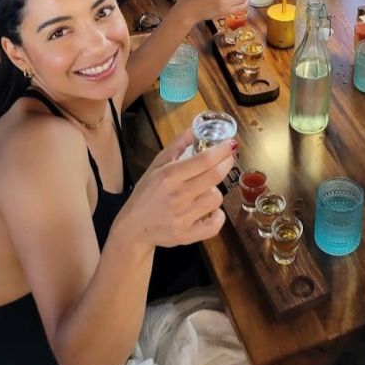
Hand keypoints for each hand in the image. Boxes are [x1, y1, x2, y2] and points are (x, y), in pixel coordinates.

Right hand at [118, 127, 234, 248]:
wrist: (133, 228)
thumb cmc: (146, 193)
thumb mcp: (156, 165)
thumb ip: (176, 146)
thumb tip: (194, 129)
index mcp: (169, 176)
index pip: (204, 160)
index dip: (222, 150)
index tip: (232, 144)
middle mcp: (178, 195)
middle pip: (215, 176)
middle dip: (227, 164)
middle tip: (228, 159)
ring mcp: (183, 217)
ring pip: (216, 198)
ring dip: (216, 191)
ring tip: (206, 190)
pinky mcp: (186, 235)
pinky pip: (215, 225)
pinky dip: (218, 217)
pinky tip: (211, 211)